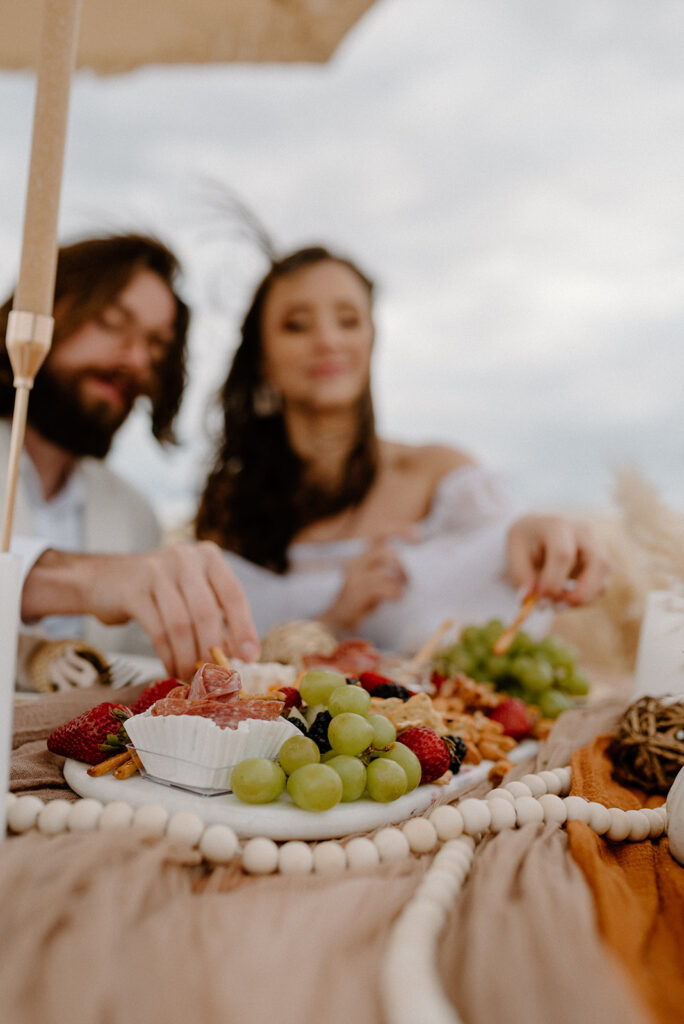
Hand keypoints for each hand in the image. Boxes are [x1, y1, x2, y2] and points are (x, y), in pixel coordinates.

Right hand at [21, 541, 259, 679]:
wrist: (106, 580)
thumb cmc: (160, 592)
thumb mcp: (192, 595)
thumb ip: (216, 618)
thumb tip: (237, 656)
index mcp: (209, 558)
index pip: (233, 594)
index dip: (244, 628)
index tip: (250, 658)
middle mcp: (185, 558)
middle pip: (206, 612)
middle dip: (212, 649)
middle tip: (214, 676)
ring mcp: (157, 571)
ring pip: (181, 624)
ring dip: (188, 657)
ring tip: (190, 676)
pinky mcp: (133, 590)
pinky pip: (157, 630)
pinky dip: (168, 655)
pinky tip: (171, 668)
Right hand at [320, 539, 407, 633]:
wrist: (335, 620)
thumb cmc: (360, 601)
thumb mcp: (375, 583)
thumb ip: (390, 573)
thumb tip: (414, 571)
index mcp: (363, 557)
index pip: (381, 535)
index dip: (400, 531)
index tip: (419, 536)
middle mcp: (357, 563)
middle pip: (383, 551)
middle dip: (401, 563)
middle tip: (410, 580)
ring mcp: (354, 578)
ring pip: (379, 569)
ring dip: (398, 577)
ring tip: (405, 590)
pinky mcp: (353, 594)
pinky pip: (376, 586)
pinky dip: (392, 591)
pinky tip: (398, 598)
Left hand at [506, 515, 610, 605]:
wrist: (538, 531)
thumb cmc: (526, 541)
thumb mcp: (514, 552)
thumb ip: (520, 575)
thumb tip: (528, 598)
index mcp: (557, 525)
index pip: (563, 555)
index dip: (553, 582)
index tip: (539, 600)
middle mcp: (583, 532)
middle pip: (598, 562)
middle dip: (580, 593)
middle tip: (556, 607)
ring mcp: (597, 546)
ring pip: (605, 575)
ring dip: (584, 598)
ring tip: (557, 604)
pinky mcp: (601, 562)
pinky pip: (602, 585)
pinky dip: (586, 599)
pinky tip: (565, 599)